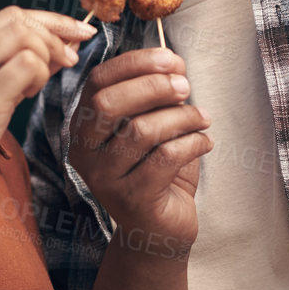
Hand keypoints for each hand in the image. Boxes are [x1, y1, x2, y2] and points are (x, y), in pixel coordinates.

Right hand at [0, 7, 94, 215]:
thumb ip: (16, 61)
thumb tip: (66, 38)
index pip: (7, 15)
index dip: (48, 21)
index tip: (76, 32)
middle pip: (18, 19)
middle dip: (55, 35)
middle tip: (70, 60)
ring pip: (25, 36)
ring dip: (46, 59)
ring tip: (33, 89)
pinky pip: (28, 65)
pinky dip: (40, 77)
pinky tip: (26, 98)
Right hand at [69, 47, 212, 262]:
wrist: (160, 230)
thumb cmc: (157, 171)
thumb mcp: (152, 124)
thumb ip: (156, 94)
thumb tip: (174, 62)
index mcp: (83, 126)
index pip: (98, 81)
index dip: (134, 63)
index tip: (172, 59)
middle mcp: (84, 151)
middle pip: (108, 103)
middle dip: (153, 87)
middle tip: (186, 87)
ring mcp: (104, 178)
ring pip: (141, 130)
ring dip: (181, 117)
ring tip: (203, 117)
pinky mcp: (131, 199)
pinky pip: (164, 158)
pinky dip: (193, 143)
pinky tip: (205, 142)